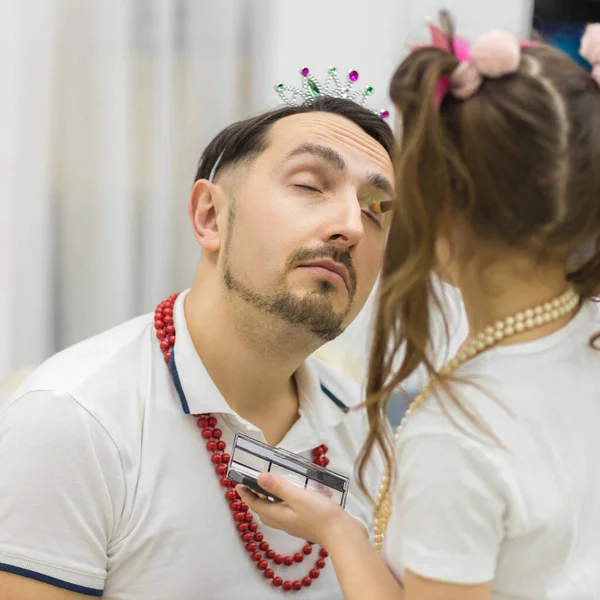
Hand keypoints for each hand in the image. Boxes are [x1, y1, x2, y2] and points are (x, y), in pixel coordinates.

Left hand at [237, 473, 366, 547]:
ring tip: (270, 487)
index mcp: (278, 516)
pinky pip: (287, 512)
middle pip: (264, 510)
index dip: (246, 494)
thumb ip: (279, 487)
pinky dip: (282, 503)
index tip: (238, 483)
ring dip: (269, 501)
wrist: (342, 534)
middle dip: (255, 498)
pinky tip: (291, 495)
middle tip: (251, 484)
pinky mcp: (305, 522)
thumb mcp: (298, 497)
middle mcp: (283, 522)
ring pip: (275, 512)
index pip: (256, 505)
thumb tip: (259, 477)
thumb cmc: (320, 515)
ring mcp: (295, 524)